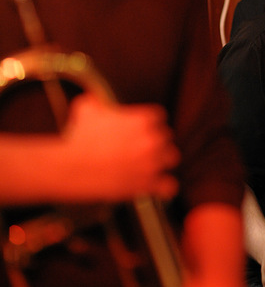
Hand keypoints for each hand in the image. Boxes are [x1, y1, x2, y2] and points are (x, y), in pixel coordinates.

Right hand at [62, 93, 179, 200]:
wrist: (71, 167)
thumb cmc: (78, 138)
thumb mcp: (86, 109)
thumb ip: (96, 102)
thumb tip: (95, 100)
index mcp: (142, 119)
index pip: (158, 117)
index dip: (149, 124)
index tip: (140, 130)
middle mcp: (152, 139)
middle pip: (166, 137)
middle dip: (154, 142)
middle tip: (141, 148)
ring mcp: (152, 162)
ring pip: (171, 158)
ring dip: (161, 161)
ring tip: (150, 165)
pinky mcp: (147, 183)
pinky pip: (168, 185)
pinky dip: (164, 186)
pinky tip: (158, 186)